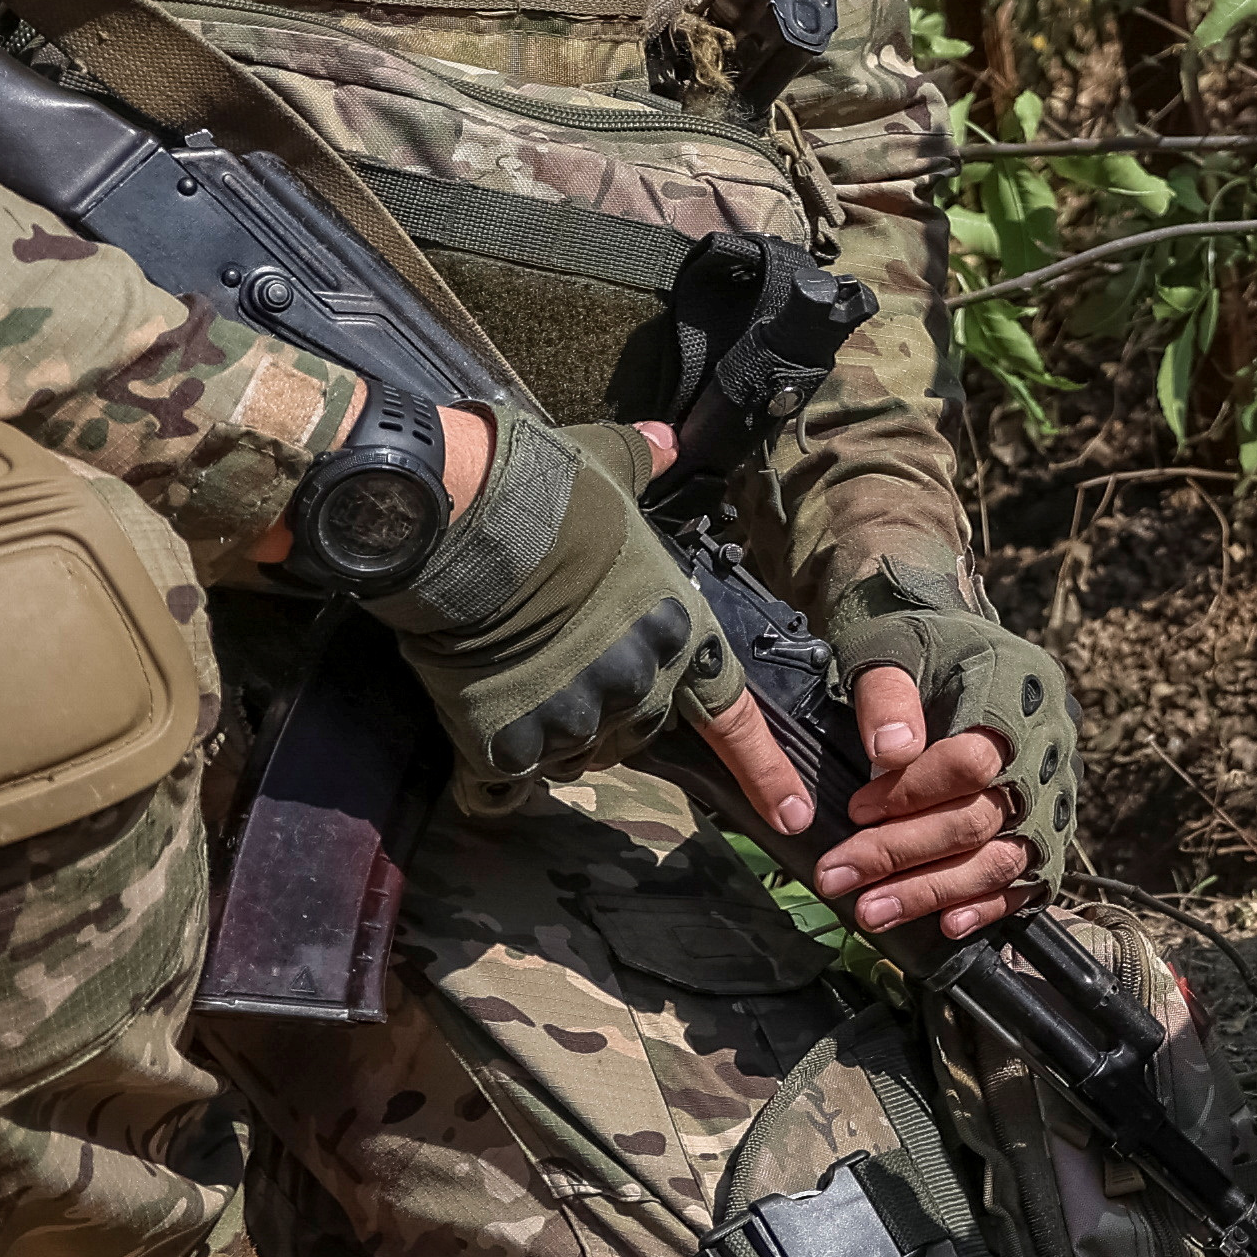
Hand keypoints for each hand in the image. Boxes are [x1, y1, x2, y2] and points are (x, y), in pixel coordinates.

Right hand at [375, 407, 741, 803]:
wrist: (465, 520)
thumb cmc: (544, 489)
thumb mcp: (610, 466)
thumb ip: (646, 463)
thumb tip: (668, 438)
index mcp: (679, 630)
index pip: (731, 715)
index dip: (762, 770)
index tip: (791, 818)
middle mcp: (638, 685)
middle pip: (632, 732)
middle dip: (602, 711)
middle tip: (556, 662)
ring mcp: (575, 719)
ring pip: (570, 758)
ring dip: (546, 735)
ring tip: (511, 676)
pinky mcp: (508, 743)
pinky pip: (503, 783)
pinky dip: (491, 769)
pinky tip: (476, 727)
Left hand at [825, 605, 1075, 936]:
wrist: (955, 648)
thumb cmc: (917, 648)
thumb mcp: (889, 648)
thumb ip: (887, 695)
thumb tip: (890, 754)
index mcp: (1017, 690)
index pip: (974, 760)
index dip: (912, 793)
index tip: (856, 808)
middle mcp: (1049, 746)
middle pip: (982, 818)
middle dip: (903, 854)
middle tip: (837, 878)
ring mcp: (1055, 792)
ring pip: (1002, 858)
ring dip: (934, 891)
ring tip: (872, 912)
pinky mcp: (1050, 829)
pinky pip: (1030, 880)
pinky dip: (988, 906)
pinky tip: (945, 925)